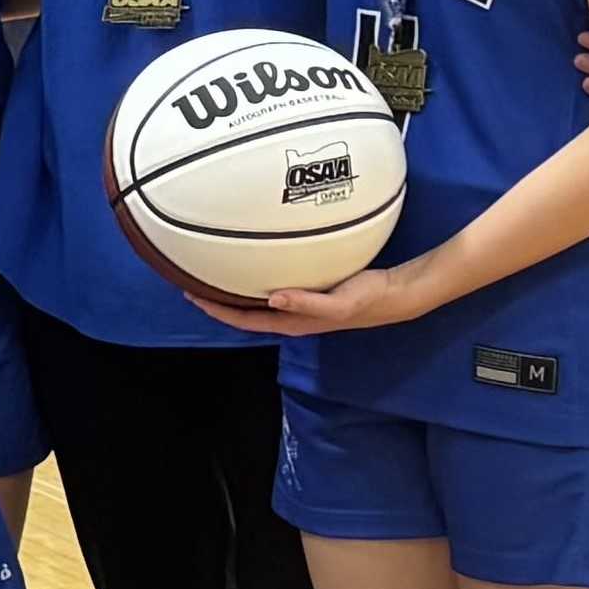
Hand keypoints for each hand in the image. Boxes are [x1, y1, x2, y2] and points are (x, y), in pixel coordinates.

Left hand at [197, 260, 427, 338]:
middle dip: (216, 301)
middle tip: (190, 282)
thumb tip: (272, 298)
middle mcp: (290, 316)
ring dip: (233, 291)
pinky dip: (255, 281)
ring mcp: (299, 306)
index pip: (244, 321)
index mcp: (292, 322)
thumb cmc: (369, 299)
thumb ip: (308, 302)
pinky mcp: (308, 293)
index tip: (192, 295)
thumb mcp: (341, 302)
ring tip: (211, 274)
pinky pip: (272, 289)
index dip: (217, 311)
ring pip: (256, 302)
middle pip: (244, 313)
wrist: (397, 294)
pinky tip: (250, 265)